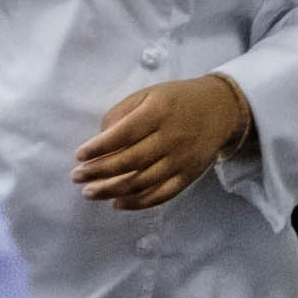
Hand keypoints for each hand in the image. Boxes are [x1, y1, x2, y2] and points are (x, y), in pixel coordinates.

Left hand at [74, 75, 254, 208]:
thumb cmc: (177, 100)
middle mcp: (171, 137)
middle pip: (130, 161)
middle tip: (77, 177)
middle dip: (99, 172)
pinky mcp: (188, 175)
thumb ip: (122, 112)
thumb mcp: (149, 94)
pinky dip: (138, 203)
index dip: (99, 147)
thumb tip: (99, 139)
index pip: (124, 133)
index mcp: (159, 112)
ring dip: (112, 190)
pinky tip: (117, 203)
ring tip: (90, 193)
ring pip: (143, 182)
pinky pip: (161, 194)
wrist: (221, 108)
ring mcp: (181, 159)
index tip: (79, 156)